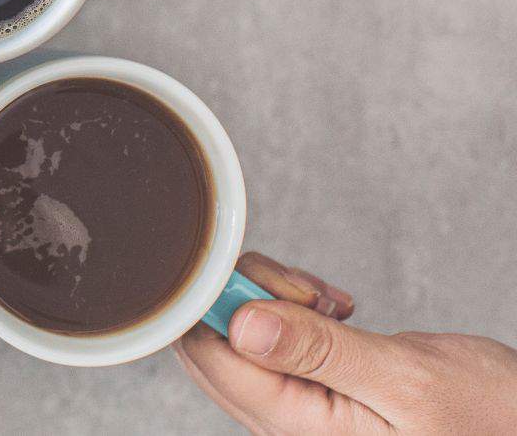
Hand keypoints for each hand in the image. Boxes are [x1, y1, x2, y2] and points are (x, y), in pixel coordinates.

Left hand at [176, 252, 516, 433]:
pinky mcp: (309, 387)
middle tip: (305, 292)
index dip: (213, 303)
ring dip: (271, 299)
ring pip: (237, 333)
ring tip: (327, 303)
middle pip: (211, 344)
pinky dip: (292, 310)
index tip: (251, 274)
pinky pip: (270, 338)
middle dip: (243, 296)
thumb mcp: (405, 378)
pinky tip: (333, 311)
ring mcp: (292, 405)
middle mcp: (282, 422)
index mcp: (296, 427)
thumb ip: (318, 351)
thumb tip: (241, 323)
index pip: (209, 358)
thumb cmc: (485, 415)